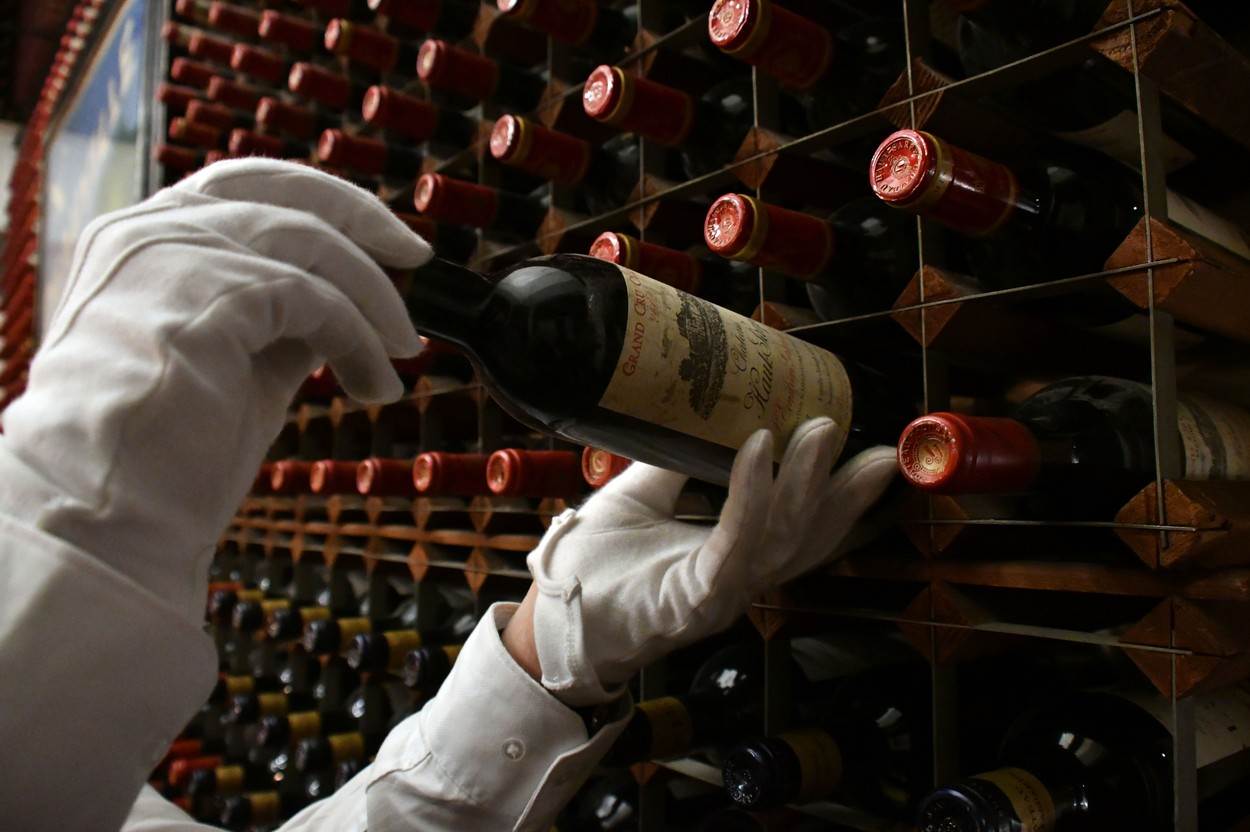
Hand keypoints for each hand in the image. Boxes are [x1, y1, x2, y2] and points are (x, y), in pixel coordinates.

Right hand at [1, 159, 428, 617]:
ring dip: (374, 302)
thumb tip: (345, 307)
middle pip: (283, 190)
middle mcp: (148, 230)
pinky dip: (360, 341)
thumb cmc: (160, 457)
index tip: (386, 241)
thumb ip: (280, 319)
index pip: (248, 188)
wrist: (107, 516)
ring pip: (311, 244)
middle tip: (417, 257)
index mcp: (143, 240)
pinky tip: (374, 385)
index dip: (327, 205)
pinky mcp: (207, 294)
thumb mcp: (235, 362)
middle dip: (364, 219)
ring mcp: (172, 254)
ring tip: (399, 355)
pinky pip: (316, 299)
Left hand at [522, 419, 895, 704]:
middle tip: (873, 444)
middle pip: (808, 538)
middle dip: (846, 492)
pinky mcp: (691, 599)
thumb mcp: (644, 495)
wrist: (550, 613)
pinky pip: (731, 544)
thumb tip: (701, 408)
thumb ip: (677, 462)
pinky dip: (748, 496)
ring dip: (803, 481)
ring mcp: (718, 594)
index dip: (843, 498)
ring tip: (817, 429)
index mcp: (733, 560)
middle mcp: (737, 581)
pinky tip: (757, 451)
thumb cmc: (595, 563)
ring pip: (780, 539)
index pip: (802, 530)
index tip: (876, 454)